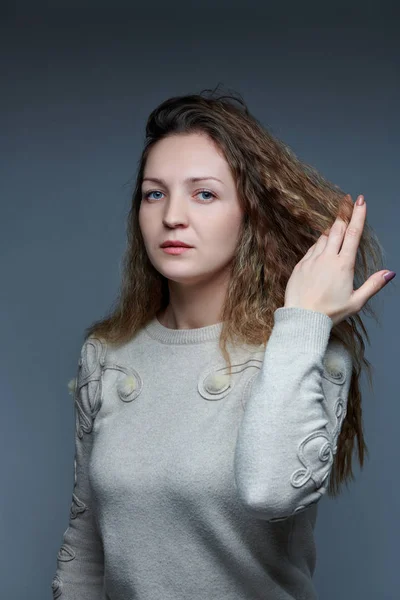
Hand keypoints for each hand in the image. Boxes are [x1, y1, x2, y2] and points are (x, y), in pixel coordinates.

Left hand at [284, 194, 394, 325]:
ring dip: (332, 230)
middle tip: (347, 202)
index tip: (361, 201)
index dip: (358, 215)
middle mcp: (327, 258)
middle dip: (344, 214)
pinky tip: (322, 246)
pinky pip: (311, 249)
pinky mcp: (300, 265)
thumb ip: (373, 285)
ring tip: (337, 225)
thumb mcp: (356, 301)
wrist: (302, 319)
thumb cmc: (330, 313)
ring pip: (323, 238)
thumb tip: (389, 273)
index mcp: (343, 265)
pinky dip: (319, 244)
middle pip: (337, 229)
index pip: (353, 234)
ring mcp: (311, 260)